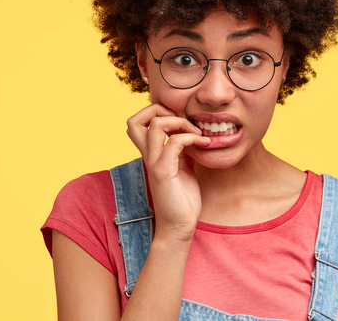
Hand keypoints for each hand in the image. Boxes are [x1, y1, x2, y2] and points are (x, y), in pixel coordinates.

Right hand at [126, 104, 210, 241]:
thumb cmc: (182, 199)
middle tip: (182, 120)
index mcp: (151, 154)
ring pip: (155, 125)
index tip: (180, 120)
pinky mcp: (164, 172)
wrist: (179, 226)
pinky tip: (204, 143)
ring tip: (196, 131)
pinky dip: (191, 137)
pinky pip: (174, 142)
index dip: (156, 113)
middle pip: (134, 120)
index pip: (138, 123)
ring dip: (179, 121)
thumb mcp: (184, 167)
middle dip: (158, 110)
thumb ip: (183, 150)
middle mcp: (148, 156)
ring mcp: (154, 163)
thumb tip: (191, 134)